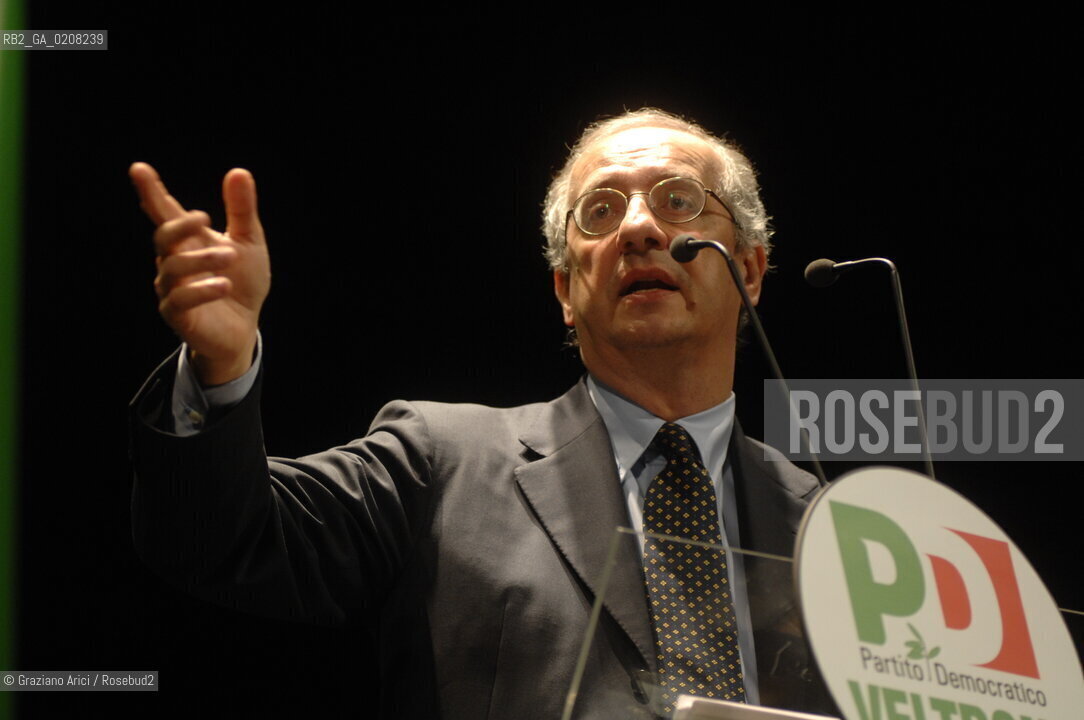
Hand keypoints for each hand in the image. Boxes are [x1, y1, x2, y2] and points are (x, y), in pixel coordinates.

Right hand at [130, 162, 270, 385]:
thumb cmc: (242, 282)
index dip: (151, 191)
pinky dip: (202, 290)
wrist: (245, 327)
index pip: (164, 212)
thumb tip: (238, 171)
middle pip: (163, 237)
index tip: (139, 169)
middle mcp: (173, 261)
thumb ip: (241, 210)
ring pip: (173, 268)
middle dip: (179, 225)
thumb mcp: (249, 242)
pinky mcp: (178, 315)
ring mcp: (171, 288)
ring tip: (231, 257)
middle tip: (205, 217)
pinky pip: (180, 300)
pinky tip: (224, 285)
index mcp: (188, 240)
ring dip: (202, 259)